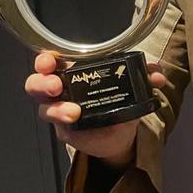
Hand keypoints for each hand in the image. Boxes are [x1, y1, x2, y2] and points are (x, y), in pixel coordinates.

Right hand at [25, 51, 165, 165]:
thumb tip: (156, 75)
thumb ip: (144, 75)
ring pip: (45, 109)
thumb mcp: (131, 84)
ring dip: (56, 109)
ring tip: (73, 112)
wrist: (120, 132)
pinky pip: (61, 129)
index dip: (44, 60)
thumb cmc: (118, 100)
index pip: (49, 62)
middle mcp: (61, 90)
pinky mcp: (66, 132)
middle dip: (41, 83)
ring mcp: (60, 112)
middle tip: (56, 86)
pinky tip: (78, 122)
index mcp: (72, 72)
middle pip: (36, 84)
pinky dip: (68, 126)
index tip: (50, 60)